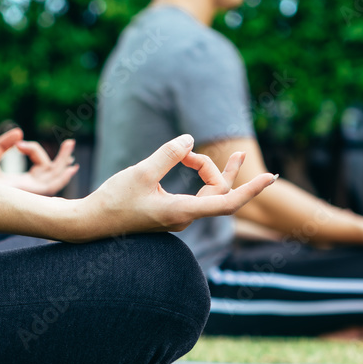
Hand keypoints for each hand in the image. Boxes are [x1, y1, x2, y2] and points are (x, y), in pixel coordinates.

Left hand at [0, 127, 77, 195]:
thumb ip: (3, 144)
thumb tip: (19, 132)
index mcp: (19, 183)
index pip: (38, 167)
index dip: (34, 150)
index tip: (19, 143)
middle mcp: (27, 190)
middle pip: (52, 174)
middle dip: (62, 159)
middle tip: (70, 142)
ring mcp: (28, 193)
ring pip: (54, 179)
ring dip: (64, 163)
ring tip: (69, 144)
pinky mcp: (27, 194)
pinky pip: (51, 187)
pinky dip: (62, 178)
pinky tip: (70, 167)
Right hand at [79, 134, 276, 240]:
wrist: (91, 223)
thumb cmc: (113, 200)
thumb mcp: (141, 172)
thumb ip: (168, 155)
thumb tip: (190, 140)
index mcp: (181, 211)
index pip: (227, 202)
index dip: (251, 189)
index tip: (271, 178)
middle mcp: (185, 218)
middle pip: (218, 191)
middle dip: (218, 168)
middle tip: (208, 152)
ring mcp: (178, 217)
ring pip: (210, 194)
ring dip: (216, 172)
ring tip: (238, 155)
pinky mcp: (170, 214)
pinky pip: (198, 197)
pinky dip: (204, 179)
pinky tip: (195, 164)